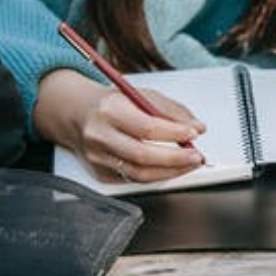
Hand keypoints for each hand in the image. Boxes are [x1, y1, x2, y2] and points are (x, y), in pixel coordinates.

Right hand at [34, 69, 205, 182]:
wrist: (78, 114)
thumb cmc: (113, 104)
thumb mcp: (142, 95)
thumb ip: (172, 110)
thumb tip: (197, 127)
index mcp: (110, 111)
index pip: (147, 127)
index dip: (175, 133)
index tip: (194, 133)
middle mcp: (100, 136)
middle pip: (142, 155)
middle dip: (176, 159)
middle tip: (196, 156)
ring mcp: (98, 158)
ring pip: (139, 173)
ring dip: (170, 172)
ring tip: (188, 164)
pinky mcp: (100, 173)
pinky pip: (133, 179)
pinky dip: (156, 175)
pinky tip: (170, 168)